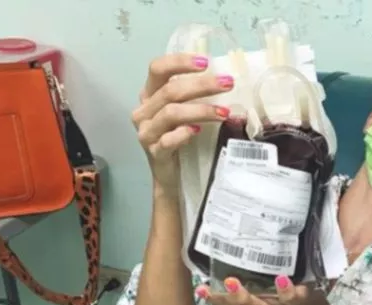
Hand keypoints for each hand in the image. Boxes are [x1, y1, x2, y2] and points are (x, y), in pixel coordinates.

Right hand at [130, 53, 236, 195]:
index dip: (180, 62)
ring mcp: (146, 132)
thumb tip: (225, 80)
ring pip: (171, 113)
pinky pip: (167, 140)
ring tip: (224, 112)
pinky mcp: (154, 153)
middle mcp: (144, 111)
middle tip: (228, 84)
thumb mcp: (183, 113)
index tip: (206, 62)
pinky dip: (183, 134)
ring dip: (201, 110)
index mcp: (149, 95)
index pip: (157, 69)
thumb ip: (193, 96)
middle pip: (170, 91)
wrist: (170, 175)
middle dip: (202, 85)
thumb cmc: (179, 137)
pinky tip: (197, 131)